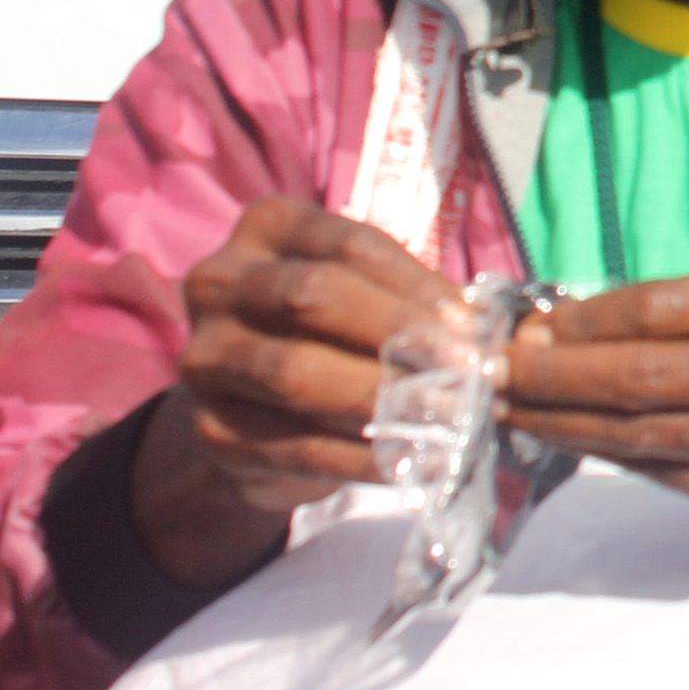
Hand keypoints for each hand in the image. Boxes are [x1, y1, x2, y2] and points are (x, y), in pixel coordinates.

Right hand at [135, 197, 457, 584]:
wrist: (251, 409)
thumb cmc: (327, 332)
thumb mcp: (361, 294)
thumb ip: (409, 299)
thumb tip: (485, 331)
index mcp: (269, 228)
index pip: (350, 245)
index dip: (415, 285)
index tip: (471, 325)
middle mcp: (221, 282)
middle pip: (314, 297)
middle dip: (399, 334)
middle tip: (465, 369)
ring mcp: (203, 357)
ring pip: (298, 372)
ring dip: (382, 397)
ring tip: (446, 415)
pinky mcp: (209, 431)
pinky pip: (294, 444)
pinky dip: (360, 455)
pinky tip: (408, 461)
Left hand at [502, 266, 688, 546]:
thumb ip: (671, 319)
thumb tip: (550, 334)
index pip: (663, 308)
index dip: (583, 321)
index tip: (526, 330)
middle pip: (648, 374)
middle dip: (557, 375)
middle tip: (495, 374)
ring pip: (645, 433)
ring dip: (564, 422)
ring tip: (512, 409)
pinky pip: (661, 475)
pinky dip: (603, 456)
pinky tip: (567, 440)